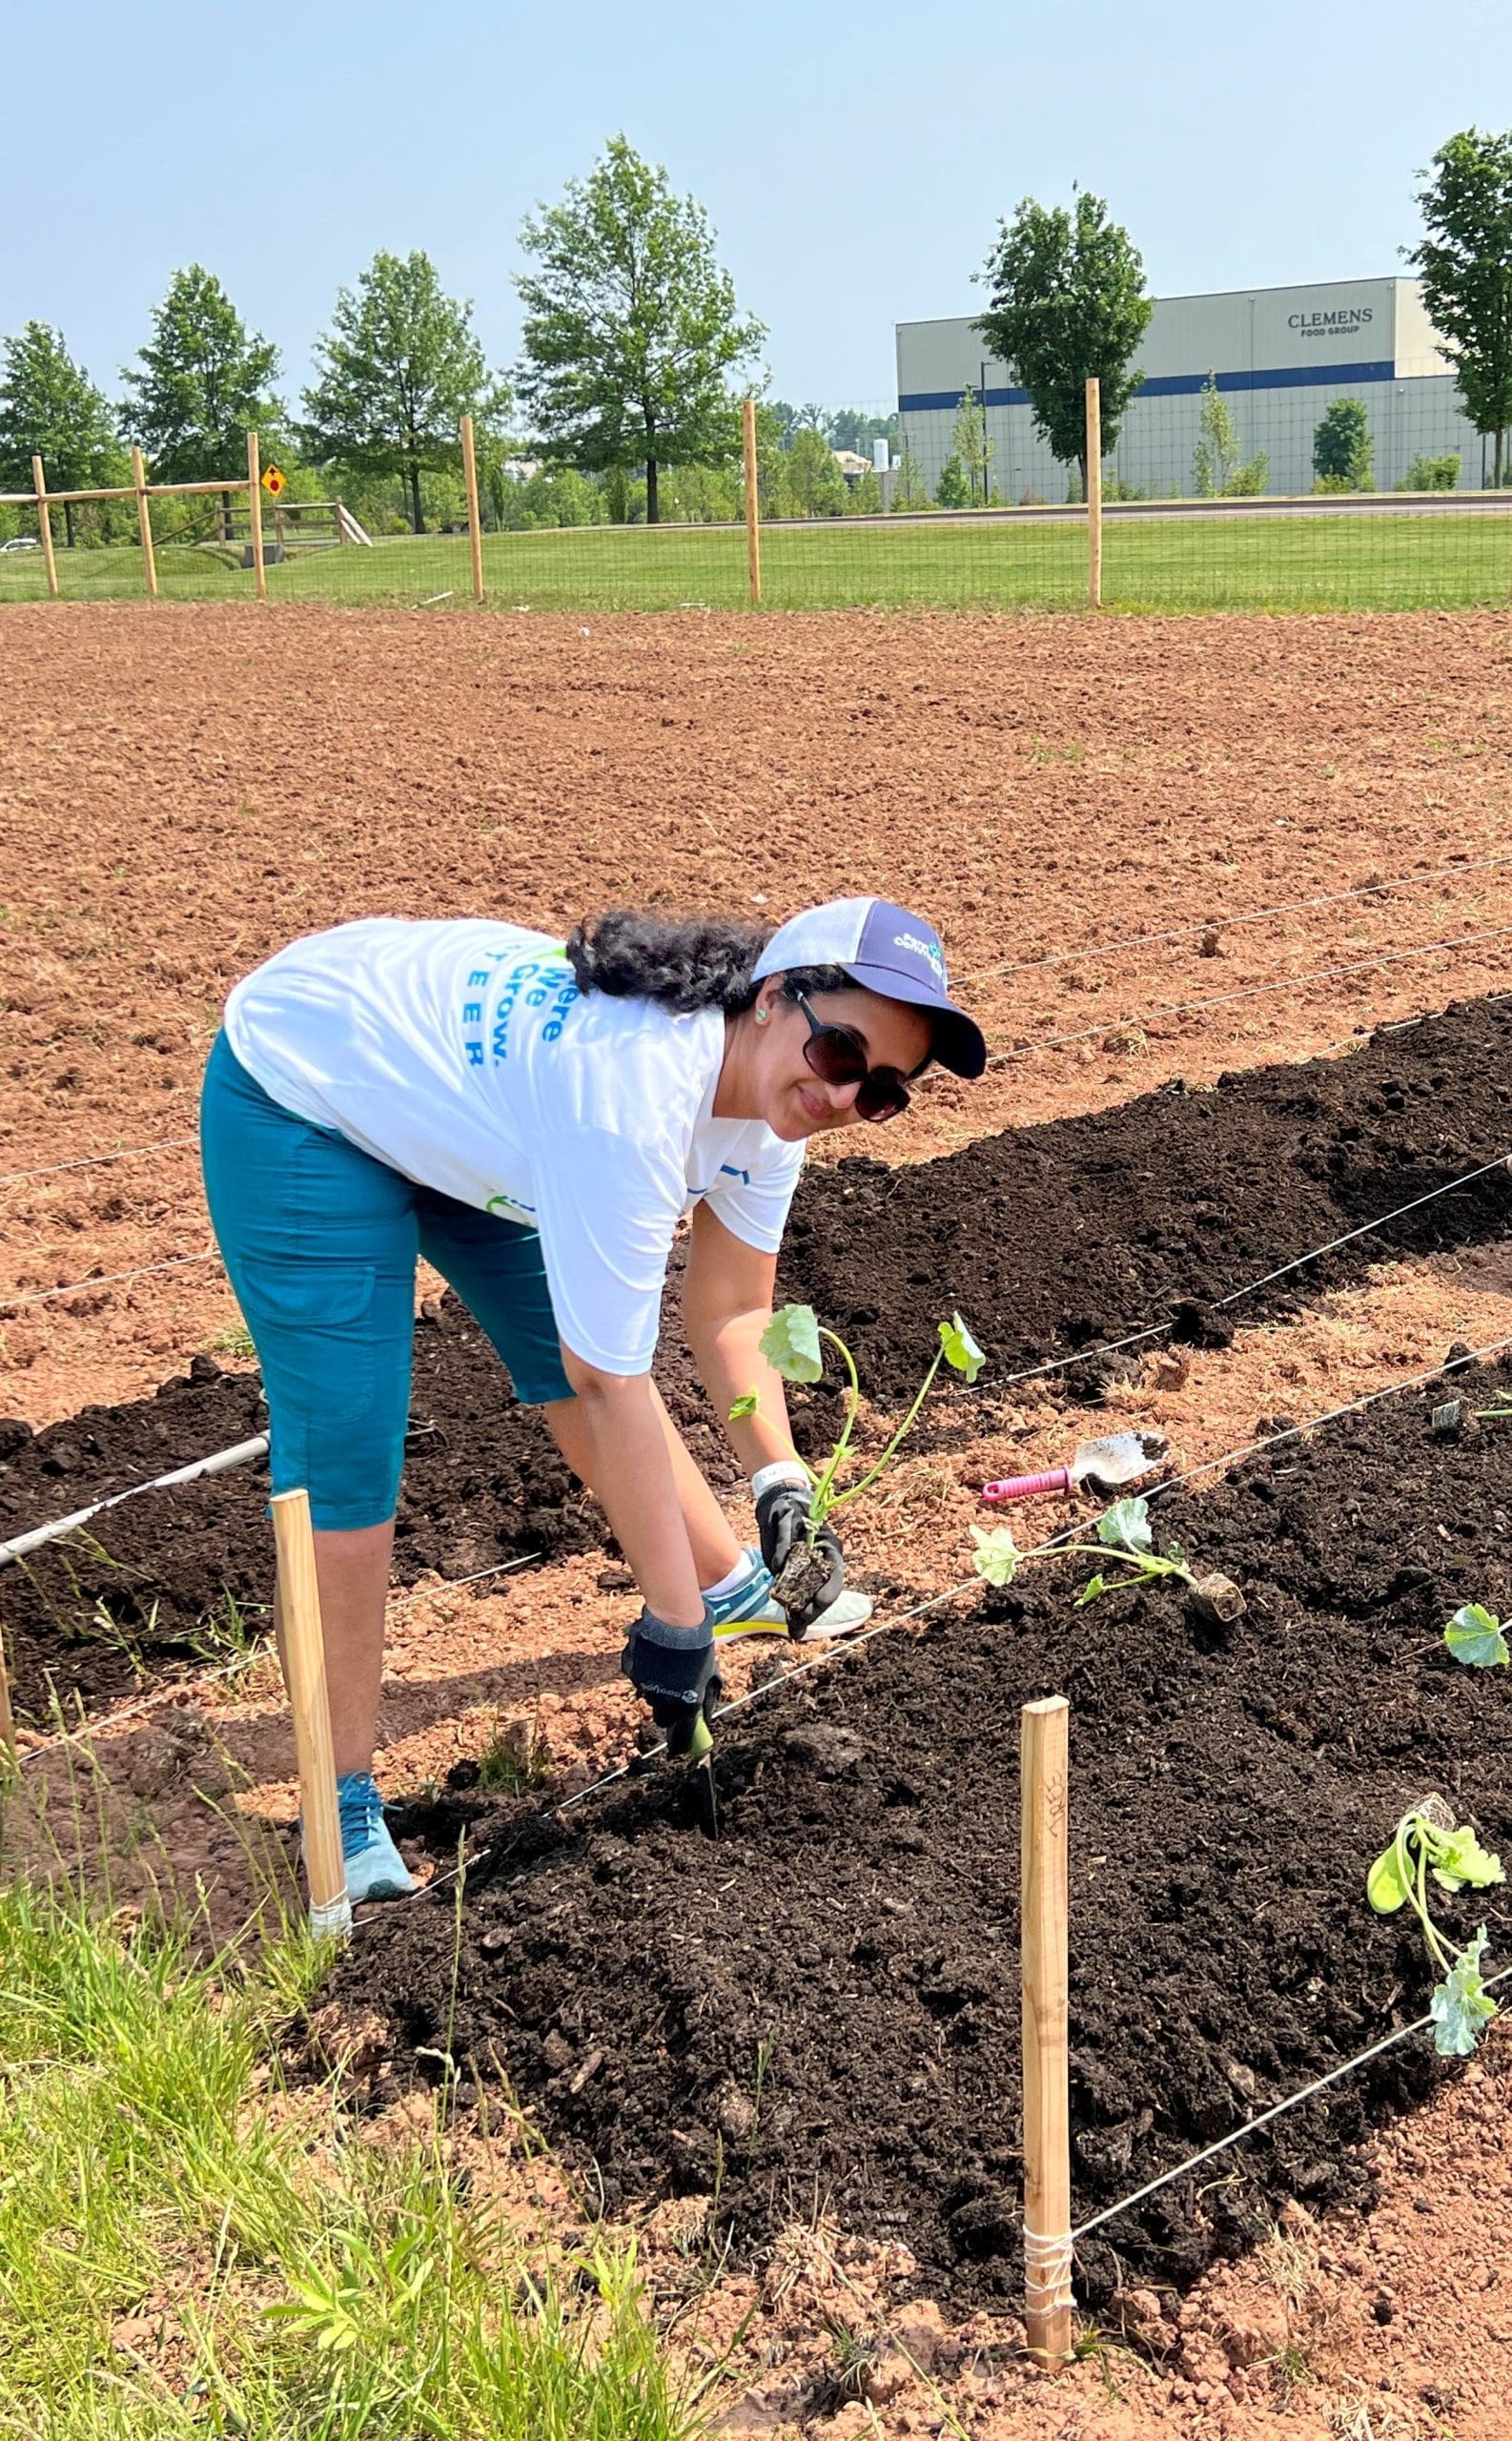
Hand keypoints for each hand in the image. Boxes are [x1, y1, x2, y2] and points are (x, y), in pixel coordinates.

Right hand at [621, 1609, 722, 1755]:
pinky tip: (654, 1655)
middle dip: (668, 1711)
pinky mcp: (631, 1669)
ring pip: (648, 1695)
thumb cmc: (698, 1648)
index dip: (681, 1743)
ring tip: (667, 1666)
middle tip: (675, 1694)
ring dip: (657, 1687)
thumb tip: (706, 1719)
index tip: (681, 1747)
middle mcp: (662, 1700)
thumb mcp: (711, 1675)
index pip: (681, 1737)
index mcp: (685, 1704)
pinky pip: (636, 1675)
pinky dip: (643, 1669)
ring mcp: (644, 1684)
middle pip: (662, 1719)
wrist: (676, 1622)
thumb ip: (707, 1700)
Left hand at [753, 1470, 844, 1633]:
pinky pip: (802, 1594)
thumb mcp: (783, 1520)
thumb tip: (779, 1567)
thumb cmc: (785, 1510)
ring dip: (805, 1614)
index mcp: (828, 1547)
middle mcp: (826, 1560)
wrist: (779, 1504)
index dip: (825, 1594)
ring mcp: (814, 1568)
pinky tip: (792, 1620)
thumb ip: (783, 1543)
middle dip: (813, 1612)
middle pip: (825, 1592)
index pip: (833, 1576)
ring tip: (794, 1631)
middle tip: (798, 1630)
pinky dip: (797, 1608)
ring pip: (814, 1596)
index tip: (813, 1607)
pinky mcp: (800, 1573)